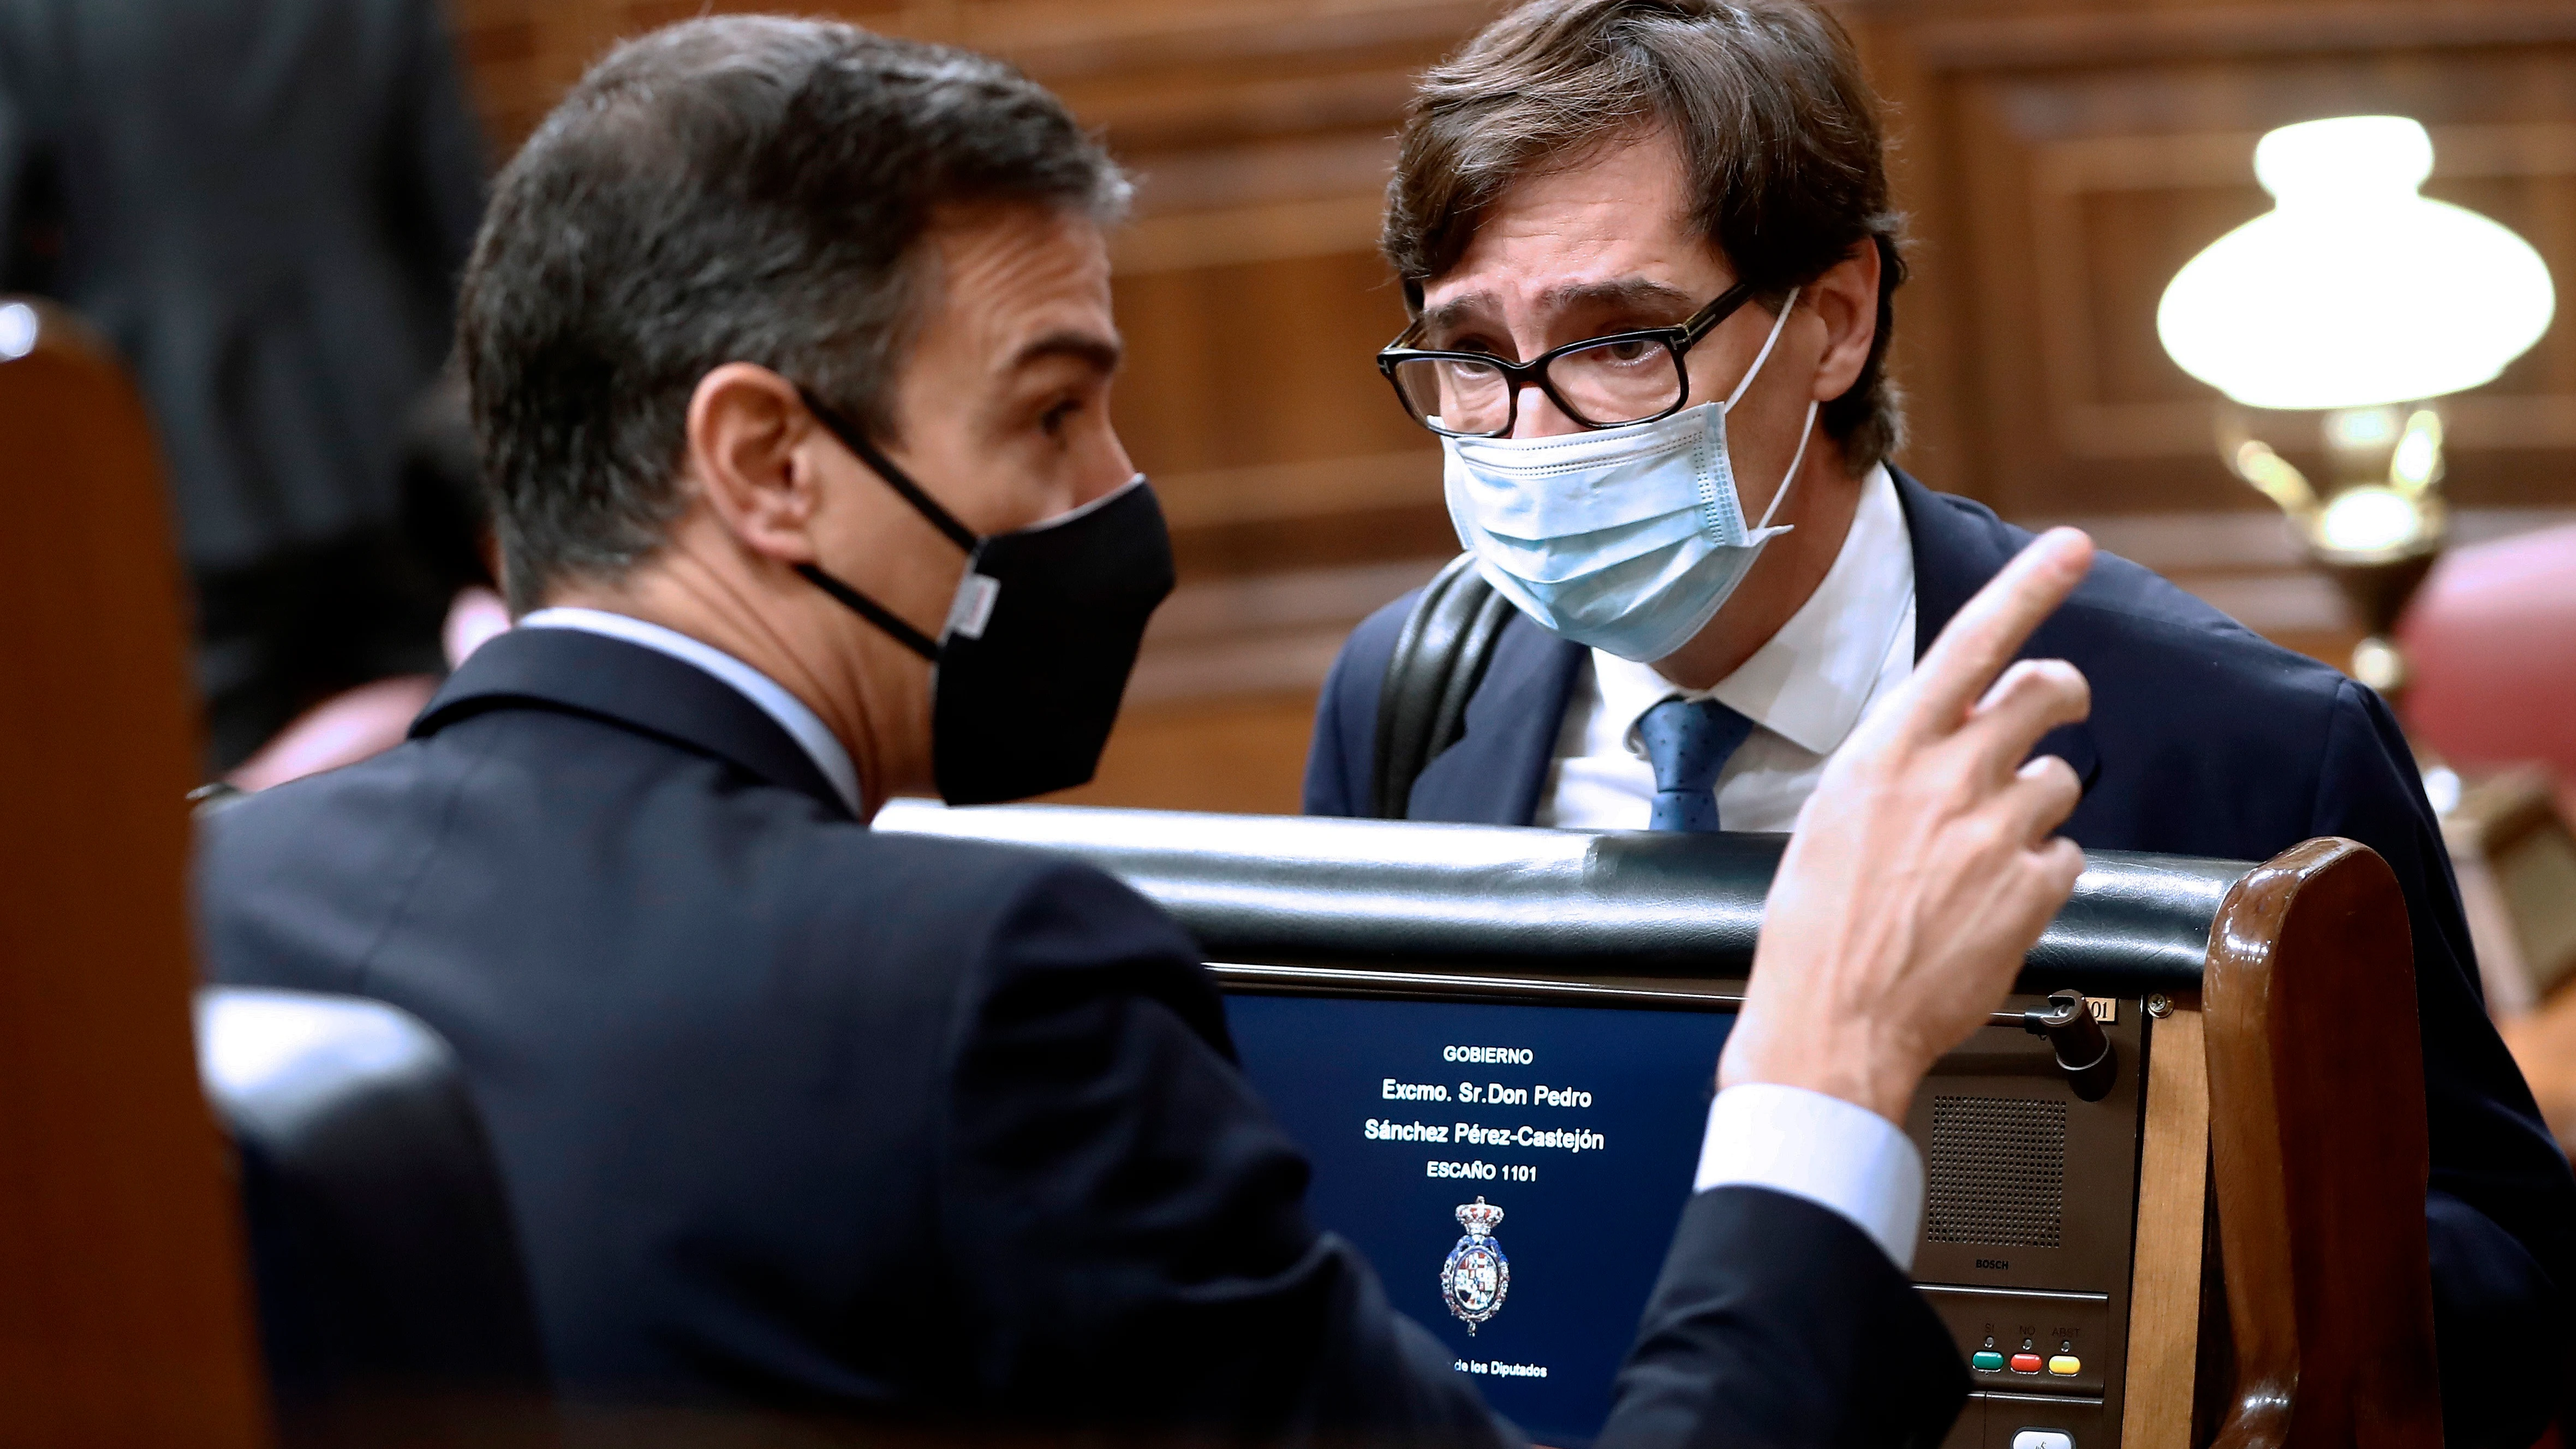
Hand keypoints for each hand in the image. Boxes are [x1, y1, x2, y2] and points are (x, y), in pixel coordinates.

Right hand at [1718, 528, 2095, 1122]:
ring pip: (2060, 782)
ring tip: (1986, 853)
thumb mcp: (1833, 818)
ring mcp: (1996, 834)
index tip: (2073, 547)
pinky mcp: (2033, 891)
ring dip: (2037, 806)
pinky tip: (1993, 903)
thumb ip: (1898, 765)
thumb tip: (1948, 731)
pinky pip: (2067, 857)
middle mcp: (1947, 779)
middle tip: (2059, 704)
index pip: (1970, 644)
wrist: (1830, 1025)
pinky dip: (2041, 875)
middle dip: (2061, 691)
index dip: (2029, 588)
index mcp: (1885, 753)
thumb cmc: (1814, 929)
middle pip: (2043, 693)